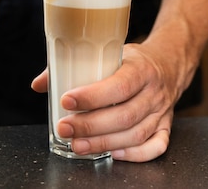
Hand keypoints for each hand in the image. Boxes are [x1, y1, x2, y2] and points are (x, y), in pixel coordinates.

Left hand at [32, 43, 174, 162]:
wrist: (168, 64)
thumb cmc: (132, 60)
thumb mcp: (109, 52)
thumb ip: (75, 66)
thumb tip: (40, 84)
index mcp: (140, 68)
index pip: (118, 85)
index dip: (92, 96)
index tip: (66, 100)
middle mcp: (153, 91)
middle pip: (124, 115)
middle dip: (91, 126)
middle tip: (65, 128)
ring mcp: (162, 111)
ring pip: (136, 134)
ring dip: (104, 143)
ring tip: (77, 145)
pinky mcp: (166, 126)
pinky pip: (155, 147)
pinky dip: (135, 155)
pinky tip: (113, 154)